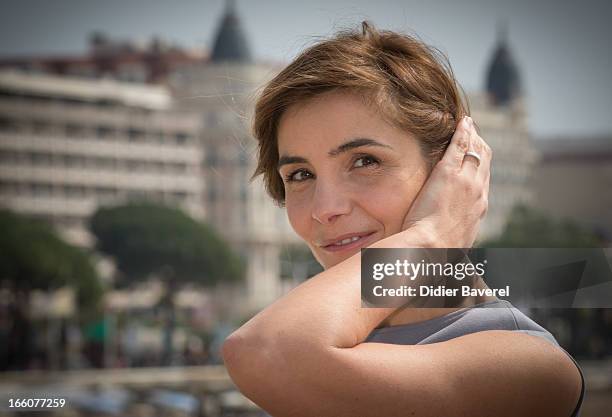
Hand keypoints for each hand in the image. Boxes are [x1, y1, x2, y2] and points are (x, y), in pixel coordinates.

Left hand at [400, 116, 490, 247]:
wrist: (431, 248)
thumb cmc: (436, 250)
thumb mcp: (453, 243)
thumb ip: (454, 233)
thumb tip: (451, 239)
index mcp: (478, 209)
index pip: (483, 181)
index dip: (480, 167)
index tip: (475, 159)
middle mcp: (478, 192)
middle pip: (485, 162)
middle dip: (480, 146)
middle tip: (473, 134)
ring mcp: (466, 181)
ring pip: (476, 151)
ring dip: (473, 136)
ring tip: (467, 125)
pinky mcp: (449, 173)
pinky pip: (460, 146)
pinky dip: (463, 132)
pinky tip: (462, 122)